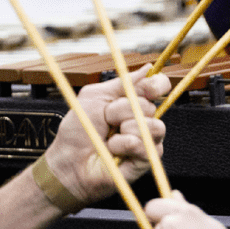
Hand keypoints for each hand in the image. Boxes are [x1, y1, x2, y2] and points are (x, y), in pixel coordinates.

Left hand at [43, 65, 169, 204]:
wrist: (70, 160)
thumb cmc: (80, 129)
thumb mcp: (95, 96)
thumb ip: (122, 82)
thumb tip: (147, 68)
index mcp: (133, 100)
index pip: (159, 86)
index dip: (157, 84)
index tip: (149, 87)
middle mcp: (145, 118)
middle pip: (150, 105)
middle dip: (122, 109)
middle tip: (107, 119)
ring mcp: (148, 140)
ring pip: (152, 125)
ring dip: (125, 127)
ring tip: (110, 136)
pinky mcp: (146, 160)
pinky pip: (143, 144)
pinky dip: (122, 144)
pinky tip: (113, 150)